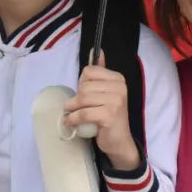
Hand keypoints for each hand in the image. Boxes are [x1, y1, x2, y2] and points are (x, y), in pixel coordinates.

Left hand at [63, 51, 138, 169]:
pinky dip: (73, 119)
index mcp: (118, 79)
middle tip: (77, 108)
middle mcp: (119, 87)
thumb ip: (100, 72)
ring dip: (72, 109)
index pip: (88, 71)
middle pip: (84, 85)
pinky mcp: (109, 116)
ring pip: (82, 99)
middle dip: (76, 98)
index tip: (85, 96)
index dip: (82, 84)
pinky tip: (71, 122)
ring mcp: (116, 101)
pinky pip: (83, 113)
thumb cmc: (109, 116)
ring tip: (71, 114)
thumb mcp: (105, 91)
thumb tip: (95, 50)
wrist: (119, 141)